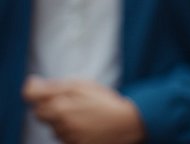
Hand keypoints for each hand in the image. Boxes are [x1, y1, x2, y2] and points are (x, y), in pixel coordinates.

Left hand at [23, 77, 143, 143]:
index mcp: (59, 107)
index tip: (49, 92)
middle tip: (73, 103)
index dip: (41, 94)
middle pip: (41, 115)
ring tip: (85, 116)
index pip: (32, 100)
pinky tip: (87, 127)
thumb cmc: (105, 101)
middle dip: (52, 108)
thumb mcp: (82, 86)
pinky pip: (64, 139)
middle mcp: (60, 125)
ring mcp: (67, 138)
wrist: (128, 123)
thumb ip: (52, 87)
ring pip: (53, 128)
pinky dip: (72, 133)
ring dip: (63, 121)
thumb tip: (29, 83)